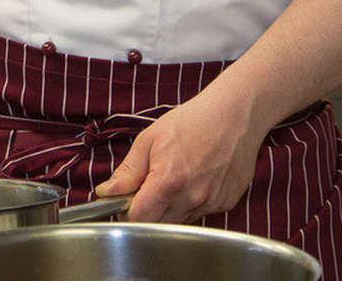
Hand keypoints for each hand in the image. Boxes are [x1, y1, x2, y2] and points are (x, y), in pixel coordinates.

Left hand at [93, 87, 268, 221]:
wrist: (235, 116)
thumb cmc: (192, 122)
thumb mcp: (149, 139)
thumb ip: (128, 171)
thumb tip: (107, 192)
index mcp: (168, 182)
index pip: (139, 219)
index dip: (125, 213)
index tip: (123, 203)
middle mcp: (192, 198)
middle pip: (158, 225)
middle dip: (146, 212)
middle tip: (144, 189)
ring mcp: (211, 203)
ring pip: (179, 221)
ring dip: (168, 209)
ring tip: (171, 179)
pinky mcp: (225, 203)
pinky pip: (199, 213)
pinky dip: (189, 204)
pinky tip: (192, 180)